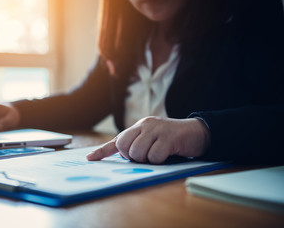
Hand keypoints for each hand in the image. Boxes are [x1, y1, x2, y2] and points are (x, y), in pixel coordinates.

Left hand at [87, 116, 209, 163]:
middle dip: (133, 156)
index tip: (89, 158)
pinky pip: (154, 157)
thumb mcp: (151, 139)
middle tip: (147, 153)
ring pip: (137, 153)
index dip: (102, 150)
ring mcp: (156, 129)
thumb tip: (119, 154)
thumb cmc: (170, 140)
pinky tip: (169, 152)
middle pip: (124, 147)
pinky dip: (160, 159)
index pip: (116, 139)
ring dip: (148, 159)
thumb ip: (136, 144)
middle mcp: (144, 125)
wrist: (196, 132)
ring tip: (159, 152)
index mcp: (138, 126)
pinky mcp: (168, 137)